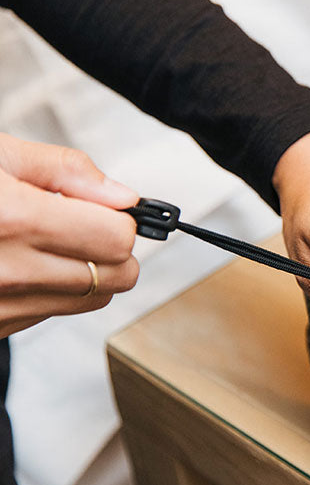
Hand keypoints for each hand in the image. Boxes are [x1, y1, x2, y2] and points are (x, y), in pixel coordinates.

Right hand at [0, 133, 139, 337]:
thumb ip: (65, 171)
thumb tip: (123, 196)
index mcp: (13, 219)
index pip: (117, 238)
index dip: (118, 219)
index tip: (102, 208)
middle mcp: (6, 270)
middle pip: (116, 276)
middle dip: (110, 248)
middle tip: (80, 224)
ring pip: (90, 299)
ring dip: (83, 271)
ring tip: (42, 241)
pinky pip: (48, 313)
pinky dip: (48, 289)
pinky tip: (16, 262)